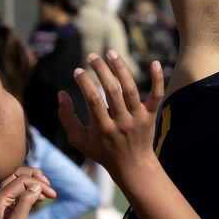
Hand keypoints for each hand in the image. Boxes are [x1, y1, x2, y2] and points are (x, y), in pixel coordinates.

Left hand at [0, 167, 55, 218]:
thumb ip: (24, 203)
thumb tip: (35, 186)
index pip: (21, 180)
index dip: (38, 184)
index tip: (52, 195)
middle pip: (16, 174)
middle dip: (35, 176)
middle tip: (49, 187)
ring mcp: (4, 203)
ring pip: (18, 180)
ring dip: (34, 181)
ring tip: (47, 191)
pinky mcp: (10, 209)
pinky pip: (20, 190)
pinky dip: (32, 189)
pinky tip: (41, 198)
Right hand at [58, 52, 165, 184]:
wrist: (132, 166)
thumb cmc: (101, 151)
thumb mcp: (79, 139)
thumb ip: (66, 117)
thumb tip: (61, 94)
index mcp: (103, 128)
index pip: (93, 99)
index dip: (84, 82)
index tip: (78, 71)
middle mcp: (122, 122)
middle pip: (112, 90)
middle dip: (101, 70)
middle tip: (92, 56)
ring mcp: (138, 118)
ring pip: (131, 89)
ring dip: (121, 68)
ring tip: (110, 52)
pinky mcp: (150, 115)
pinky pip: (157, 95)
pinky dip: (157, 79)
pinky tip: (154, 62)